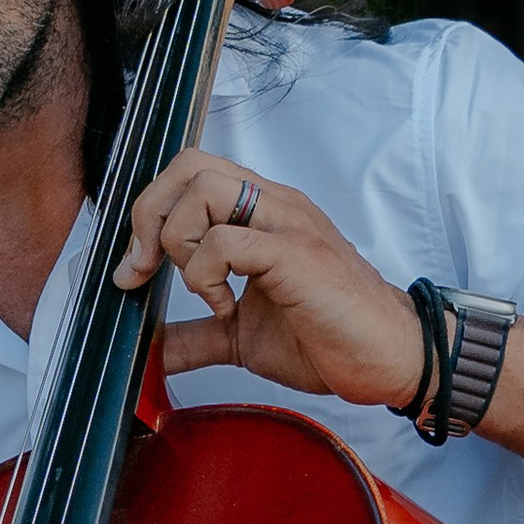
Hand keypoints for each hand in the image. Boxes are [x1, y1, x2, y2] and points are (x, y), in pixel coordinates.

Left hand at [115, 149, 421, 409]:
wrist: (387, 359)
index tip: (136, 271)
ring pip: (203, 188)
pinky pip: (226, 241)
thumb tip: (149, 353)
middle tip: (146, 271)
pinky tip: (227, 309)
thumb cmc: (327, 337)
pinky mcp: (296, 253)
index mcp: (259, 213)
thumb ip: (194, 335)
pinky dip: (206, 278)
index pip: (189, 173)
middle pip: (188, 164)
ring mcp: (286, 223)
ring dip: (180, 242)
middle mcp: (272, 205)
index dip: (149, 213)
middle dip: (149, 216)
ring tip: (201, 289)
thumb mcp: (239, 338)